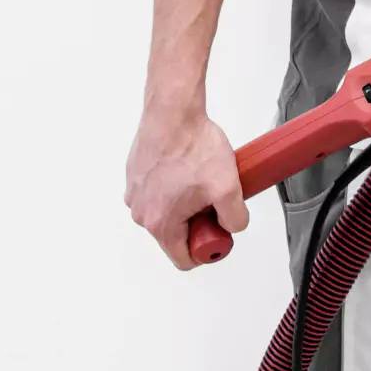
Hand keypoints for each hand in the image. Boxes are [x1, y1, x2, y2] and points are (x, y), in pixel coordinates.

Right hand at [125, 103, 246, 271]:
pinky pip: (157, 191)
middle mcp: (140, 211)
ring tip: (200, 178)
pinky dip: (173, 185)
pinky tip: (186, 167)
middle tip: (212, 197)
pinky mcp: (135, 175)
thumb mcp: (228, 188)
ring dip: (185, 202)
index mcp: (159, 223)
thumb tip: (232, 227)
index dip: (206, 249)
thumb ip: (235, 218)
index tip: (217, 230)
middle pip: (175, 234)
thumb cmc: (193, 146)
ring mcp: (134, 192)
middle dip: (197, 221)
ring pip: (166, 211)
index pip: (183, 258)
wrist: (173, 112)